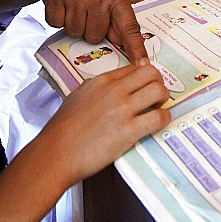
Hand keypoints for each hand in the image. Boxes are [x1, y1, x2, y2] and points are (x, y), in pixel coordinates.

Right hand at [41, 0, 147, 63]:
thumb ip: (117, 20)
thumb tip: (123, 45)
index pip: (129, 27)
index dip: (135, 47)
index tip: (141, 64)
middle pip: (94, 36)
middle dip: (89, 31)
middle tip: (86, 13)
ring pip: (75, 32)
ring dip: (72, 25)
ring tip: (74, 7)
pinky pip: (56, 24)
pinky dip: (56, 19)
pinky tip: (62, 4)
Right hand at [45, 63, 170, 181]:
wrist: (56, 153)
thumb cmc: (62, 130)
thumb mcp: (78, 97)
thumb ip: (97, 90)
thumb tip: (110, 89)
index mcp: (101, 81)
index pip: (134, 68)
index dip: (144, 76)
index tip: (147, 85)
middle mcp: (114, 91)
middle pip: (151, 73)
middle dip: (158, 83)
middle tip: (156, 96)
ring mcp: (122, 109)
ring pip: (159, 91)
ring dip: (163, 100)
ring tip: (157, 109)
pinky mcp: (129, 130)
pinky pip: (159, 117)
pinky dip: (164, 119)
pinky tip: (157, 123)